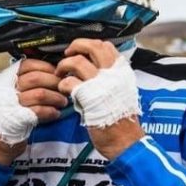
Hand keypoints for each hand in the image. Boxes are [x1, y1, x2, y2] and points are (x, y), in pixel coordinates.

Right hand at [16, 58, 68, 123]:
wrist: (4, 125)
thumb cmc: (18, 103)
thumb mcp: (20, 85)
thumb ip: (34, 76)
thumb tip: (57, 72)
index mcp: (10, 76)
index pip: (28, 65)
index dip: (45, 67)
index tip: (56, 72)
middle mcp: (11, 88)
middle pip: (35, 78)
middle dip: (54, 82)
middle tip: (63, 87)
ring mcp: (15, 103)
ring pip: (40, 94)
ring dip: (56, 97)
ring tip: (62, 101)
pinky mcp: (20, 117)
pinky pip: (39, 111)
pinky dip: (51, 111)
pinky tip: (55, 112)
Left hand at [55, 39, 143, 159]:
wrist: (124, 141)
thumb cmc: (121, 120)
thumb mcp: (123, 92)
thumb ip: (111, 78)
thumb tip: (94, 68)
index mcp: (122, 72)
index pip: (107, 46)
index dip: (90, 44)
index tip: (81, 50)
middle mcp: (113, 74)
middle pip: (93, 46)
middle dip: (76, 46)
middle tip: (68, 53)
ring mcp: (101, 84)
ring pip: (78, 61)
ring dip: (64, 65)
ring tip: (61, 73)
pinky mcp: (89, 97)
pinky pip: (69, 81)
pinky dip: (62, 83)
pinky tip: (64, 90)